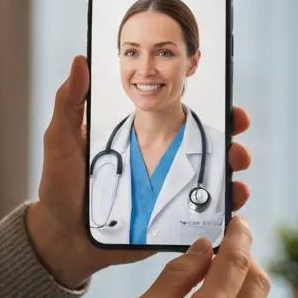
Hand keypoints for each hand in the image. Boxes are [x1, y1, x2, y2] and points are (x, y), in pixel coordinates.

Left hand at [26, 55, 253, 287]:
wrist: (61, 237)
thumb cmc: (59, 187)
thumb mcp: (61, 141)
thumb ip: (69, 103)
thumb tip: (80, 61)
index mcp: (139, 139)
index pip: (181, 118)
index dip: (210, 111)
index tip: (229, 104)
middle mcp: (158, 162)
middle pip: (206, 146)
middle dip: (231, 138)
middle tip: (238, 134)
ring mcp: (166, 192)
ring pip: (213, 177)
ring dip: (233, 167)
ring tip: (236, 165)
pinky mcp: (169, 220)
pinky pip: (205, 212)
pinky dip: (226, 205)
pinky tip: (233, 199)